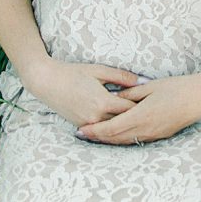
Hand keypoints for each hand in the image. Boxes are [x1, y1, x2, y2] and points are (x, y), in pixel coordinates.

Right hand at [18, 58, 139, 127]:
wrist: (47, 81)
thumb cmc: (74, 72)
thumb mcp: (100, 71)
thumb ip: (123, 77)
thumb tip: (144, 81)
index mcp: (103, 102)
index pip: (130, 110)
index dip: (142, 108)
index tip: (153, 105)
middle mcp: (96, 117)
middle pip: (123, 123)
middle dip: (135, 120)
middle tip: (150, 116)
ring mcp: (87, 123)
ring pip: (111, 130)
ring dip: (123, 127)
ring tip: (138, 123)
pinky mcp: (80, 125)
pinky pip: (100, 130)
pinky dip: (109, 128)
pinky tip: (120, 126)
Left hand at [75, 73, 200, 144]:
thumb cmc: (177, 87)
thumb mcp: (150, 87)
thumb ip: (130, 95)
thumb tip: (113, 99)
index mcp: (141, 116)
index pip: (111, 128)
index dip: (94, 131)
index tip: (81, 130)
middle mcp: (146, 129)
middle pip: (115, 138)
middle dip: (97, 137)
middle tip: (82, 135)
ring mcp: (154, 134)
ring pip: (125, 141)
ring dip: (109, 140)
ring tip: (95, 137)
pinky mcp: (160, 134)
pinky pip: (136, 140)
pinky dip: (122, 139)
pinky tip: (117, 136)